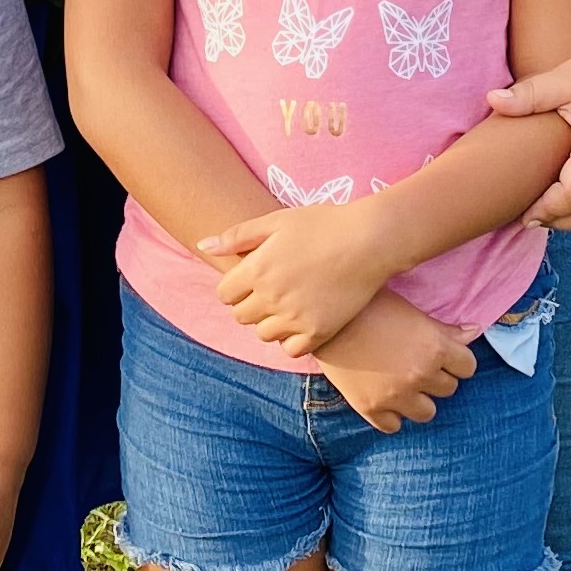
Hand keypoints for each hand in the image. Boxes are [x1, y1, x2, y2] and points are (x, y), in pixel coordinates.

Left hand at [203, 198, 388, 351]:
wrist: (367, 241)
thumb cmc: (320, 224)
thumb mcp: (276, 221)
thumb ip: (237, 236)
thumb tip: (203, 245)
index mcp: (257, 269)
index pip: (225, 294)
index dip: (234, 286)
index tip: (248, 278)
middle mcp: (271, 298)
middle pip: (241, 316)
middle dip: (248, 303)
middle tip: (268, 289)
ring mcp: (295, 318)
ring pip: (263, 334)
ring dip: (268, 322)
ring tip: (285, 303)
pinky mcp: (318, 333)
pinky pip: (290, 350)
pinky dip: (290, 339)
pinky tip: (301, 319)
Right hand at [299, 290, 474, 429]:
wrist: (323, 315)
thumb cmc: (367, 303)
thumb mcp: (408, 308)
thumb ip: (443, 327)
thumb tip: (474, 331)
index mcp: (434, 346)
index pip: (468, 367)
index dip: (456, 359)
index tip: (443, 352)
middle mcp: (420, 374)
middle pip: (448, 389)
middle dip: (435, 376)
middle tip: (414, 360)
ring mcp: (396, 395)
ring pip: (426, 412)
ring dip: (417, 398)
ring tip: (400, 378)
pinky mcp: (371, 409)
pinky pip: (393, 425)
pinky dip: (390, 413)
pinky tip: (380, 391)